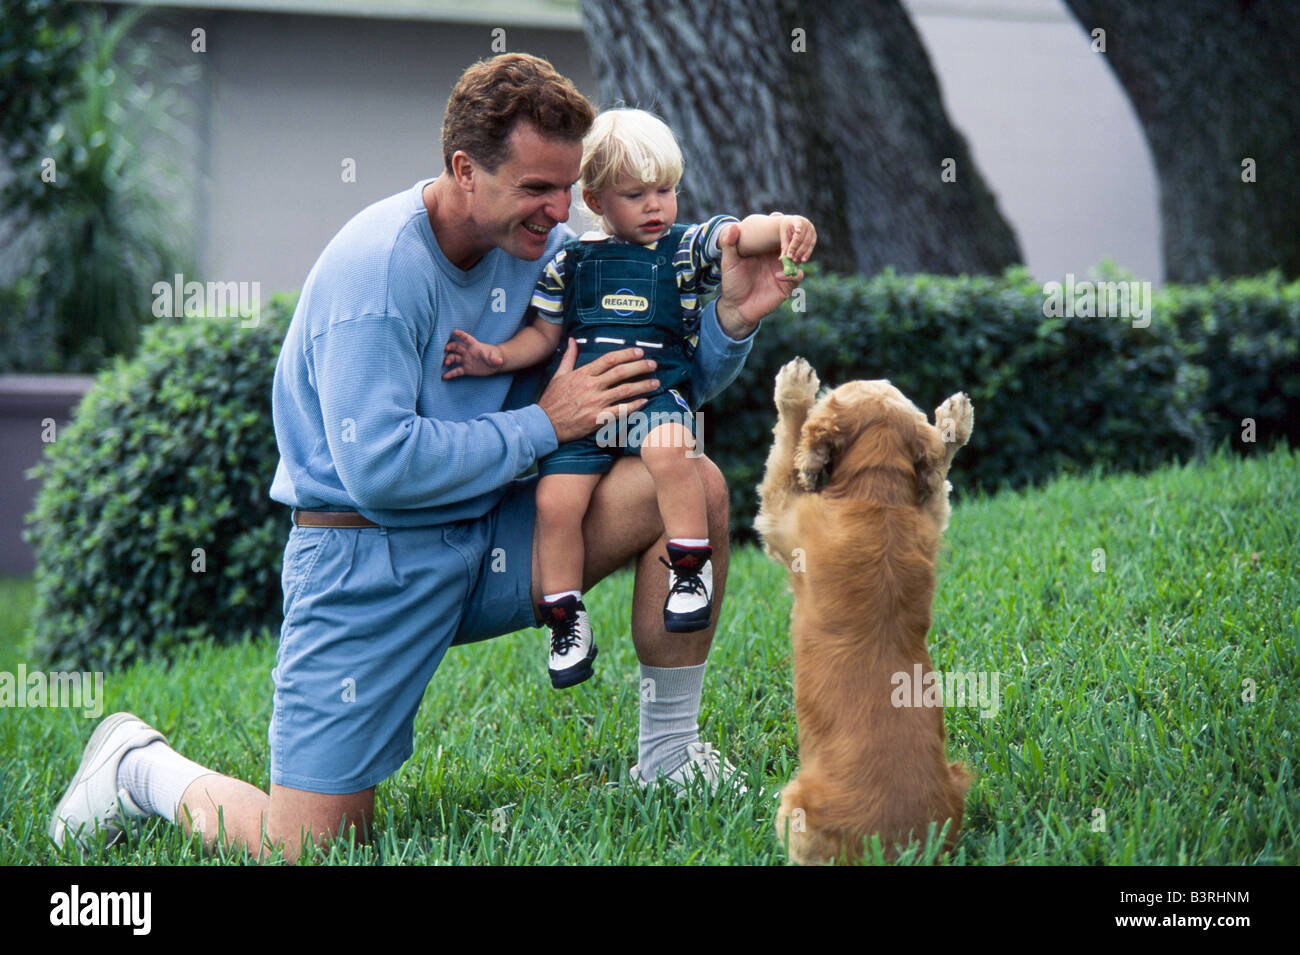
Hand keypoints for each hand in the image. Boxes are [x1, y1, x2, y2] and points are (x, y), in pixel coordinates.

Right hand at [443, 329, 504, 377]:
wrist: (495, 365)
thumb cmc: (495, 357)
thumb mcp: (496, 358)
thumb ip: (495, 359)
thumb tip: (499, 361)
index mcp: (474, 346)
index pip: (466, 339)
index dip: (461, 335)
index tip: (454, 332)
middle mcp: (468, 352)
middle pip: (457, 347)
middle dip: (450, 347)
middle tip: (446, 349)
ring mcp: (466, 360)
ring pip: (454, 357)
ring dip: (449, 359)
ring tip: (445, 363)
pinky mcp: (466, 369)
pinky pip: (457, 371)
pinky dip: (451, 373)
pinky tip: (445, 376)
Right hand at [538, 338, 659, 443]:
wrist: (545, 424)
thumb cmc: (552, 400)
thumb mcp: (559, 375)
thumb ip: (569, 357)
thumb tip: (573, 340)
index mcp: (583, 374)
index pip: (609, 360)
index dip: (626, 354)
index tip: (639, 352)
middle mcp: (591, 386)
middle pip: (621, 372)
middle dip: (640, 367)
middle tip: (654, 365)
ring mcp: (595, 403)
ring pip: (625, 391)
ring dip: (643, 386)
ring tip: (656, 382)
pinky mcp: (597, 419)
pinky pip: (621, 411)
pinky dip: (634, 406)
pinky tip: (645, 402)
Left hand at [715, 218, 804, 338]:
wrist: (736, 307)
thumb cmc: (732, 283)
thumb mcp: (729, 262)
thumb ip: (729, 244)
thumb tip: (733, 226)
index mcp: (765, 249)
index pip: (778, 233)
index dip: (781, 224)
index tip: (776, 216)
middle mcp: (776, 258)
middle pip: (793, 243)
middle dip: (793, 237)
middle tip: (788, 236)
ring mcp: (783, 271)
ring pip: (799, 257)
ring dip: (795, 255)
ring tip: (786, 256)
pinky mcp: (787, 286)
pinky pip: (797, 276)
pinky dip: (791, 274)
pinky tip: (778, 276)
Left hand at [779, 215, 816, 263]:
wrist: (793, 224)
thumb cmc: (787, 230)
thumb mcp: (784, 235)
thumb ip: (784, 246)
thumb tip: (782, 259)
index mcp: (797, 220)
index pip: (798, 225)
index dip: (798, 228)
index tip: (798, 232)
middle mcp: (806, 224)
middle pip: (801, 238)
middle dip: (796, 249)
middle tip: (791, 258)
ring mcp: (812, 230)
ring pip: (807, 243)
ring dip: (801, 253)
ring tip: (795, 261)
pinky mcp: (814, 237)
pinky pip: (811, 246)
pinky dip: (807, 254)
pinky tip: (803, 260)